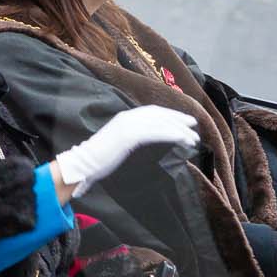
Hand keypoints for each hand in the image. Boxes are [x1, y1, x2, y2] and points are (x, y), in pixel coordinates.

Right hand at [55, 106, 199, 195]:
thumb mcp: (119, 144)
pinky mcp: (128, 135)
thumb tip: (150, 140)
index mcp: (125, 117)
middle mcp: (128, 117)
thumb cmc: (99, 159)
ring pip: (160, 123)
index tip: (185, 121)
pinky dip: (171, 134)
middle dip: (179, 119)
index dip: (171, 115)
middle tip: (194, 126)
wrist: (82, 164)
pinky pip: (155, 132)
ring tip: (192, 138)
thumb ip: (133, 139)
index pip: (153, 112)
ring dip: (179, 130)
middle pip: (160, 114)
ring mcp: (127, 125)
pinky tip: (182, 139)